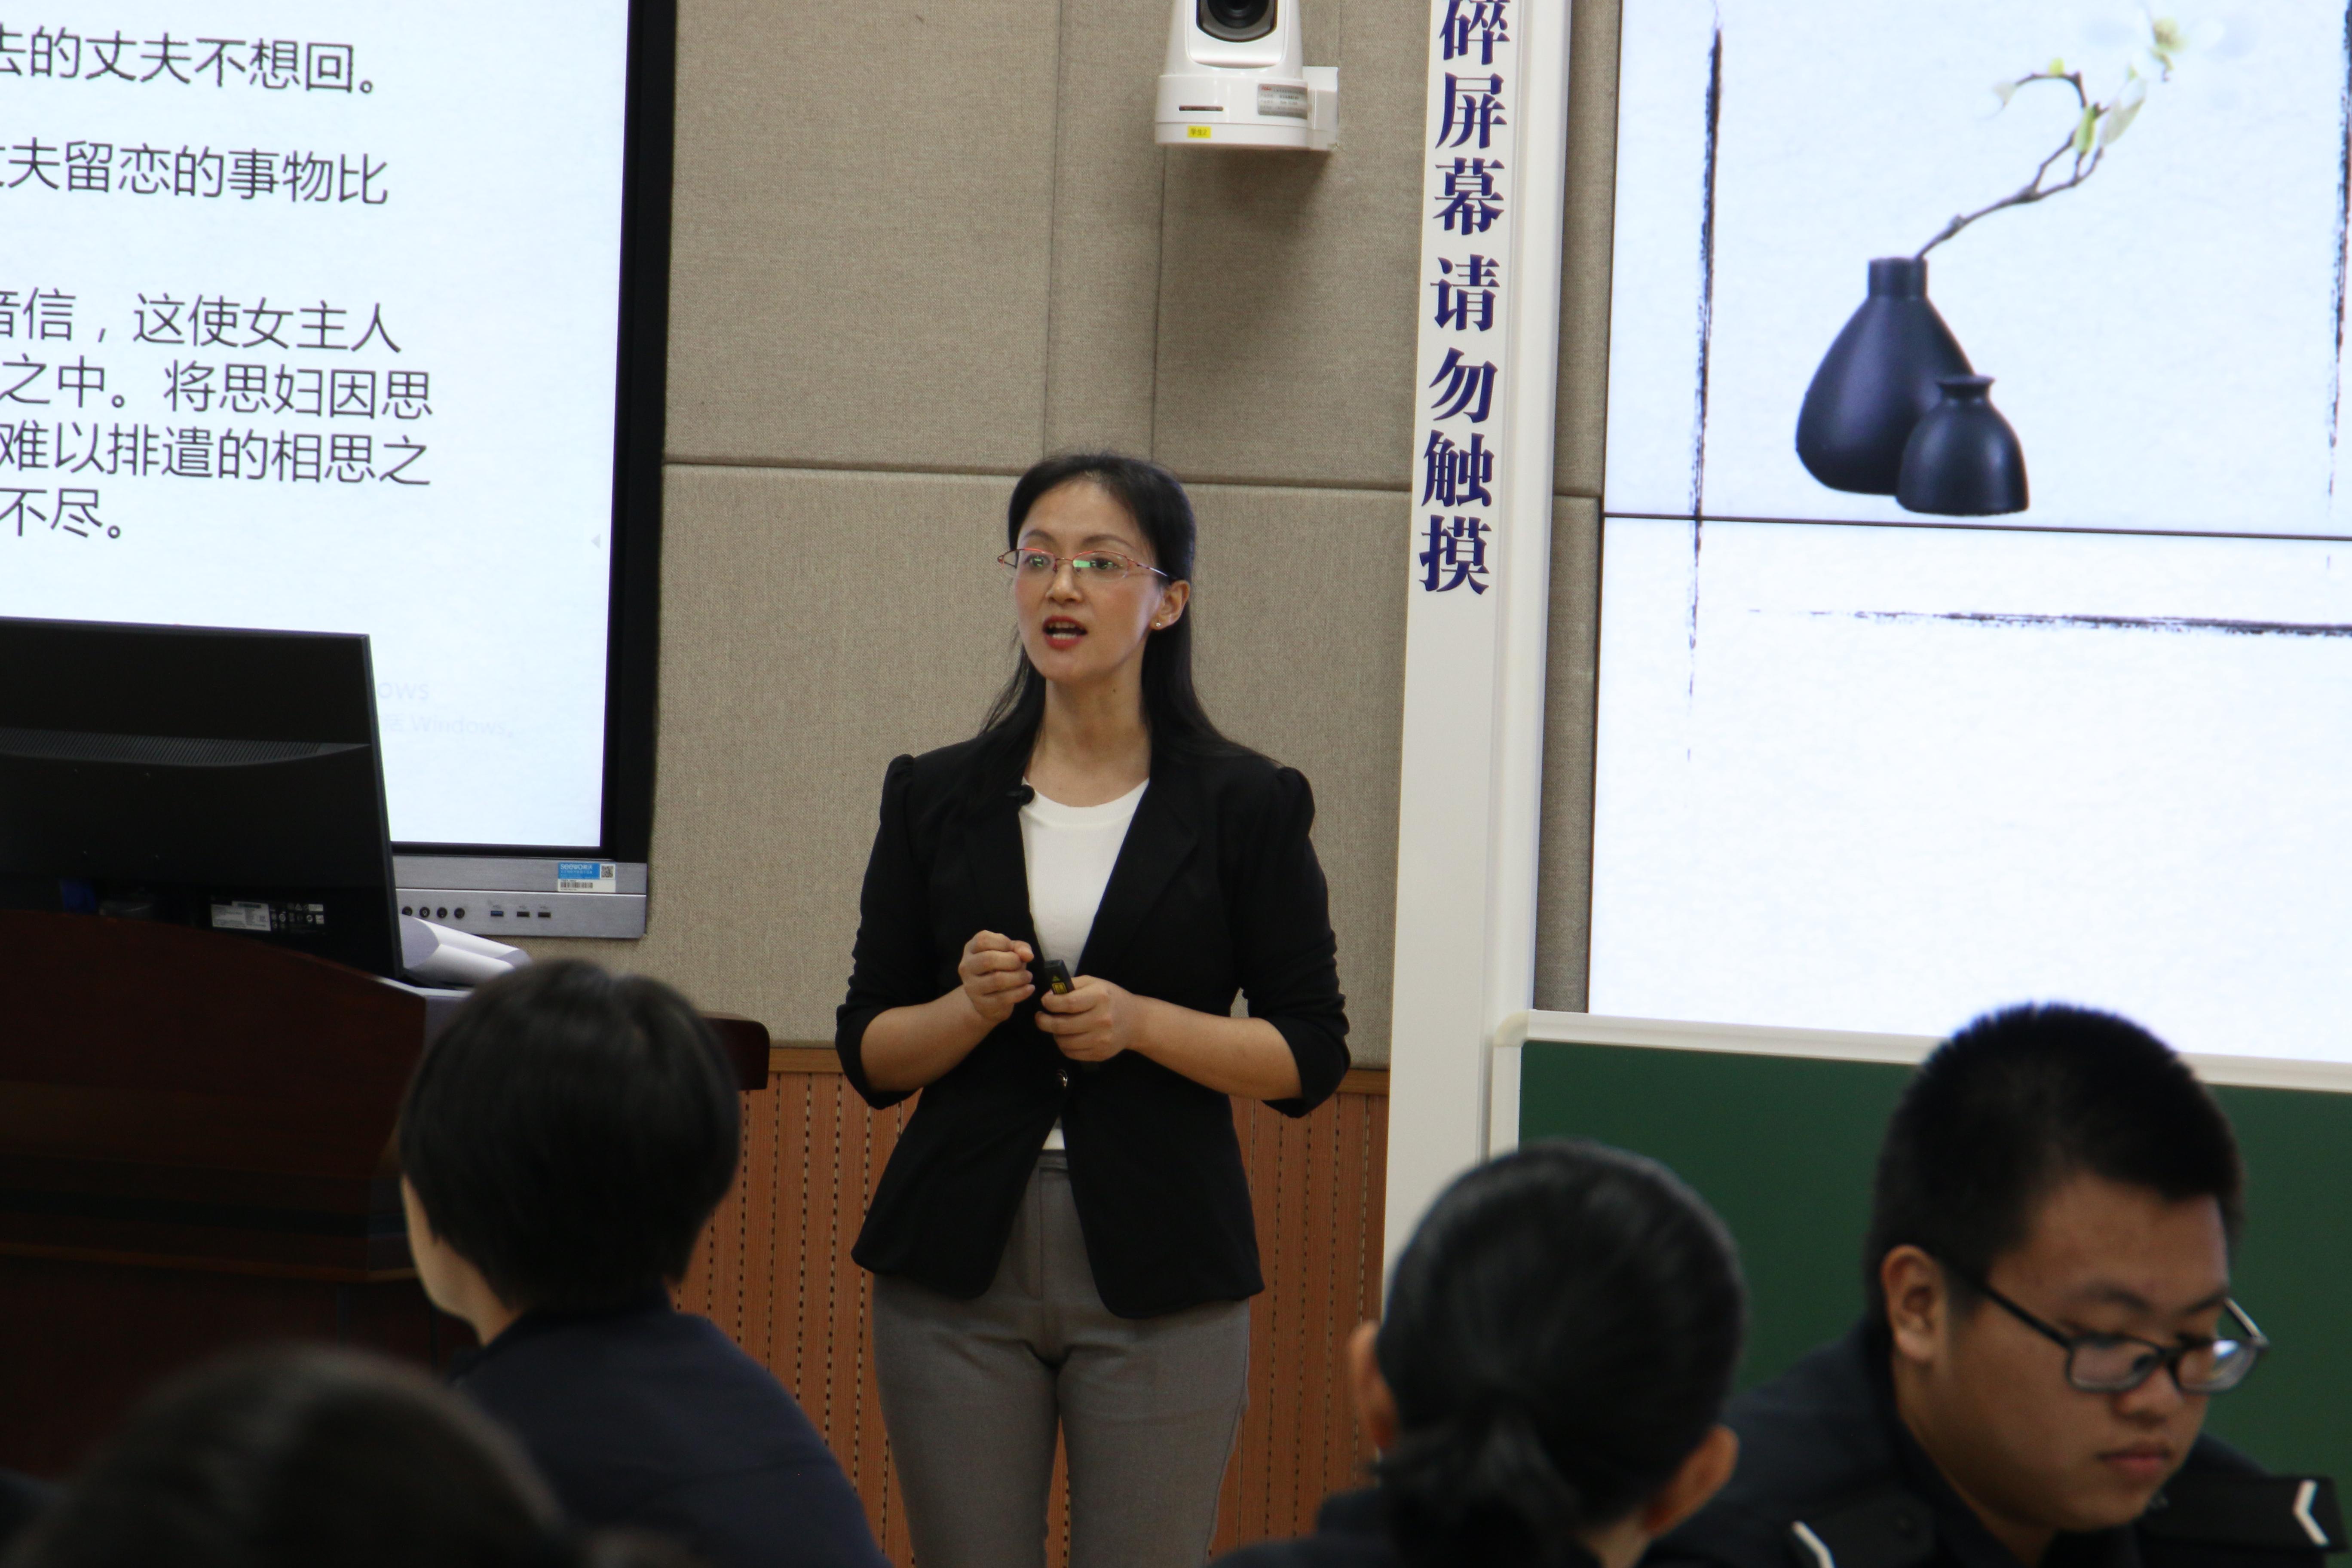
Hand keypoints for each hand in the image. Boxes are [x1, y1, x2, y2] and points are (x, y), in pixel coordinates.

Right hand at [957, 931, 1034, 1026]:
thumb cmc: (1001, 968)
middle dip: (1012, 960)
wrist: (990, 999)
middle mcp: (966, 967)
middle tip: (1020, 964)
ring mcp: (971, 987)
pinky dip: (1021, 992)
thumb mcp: (1010, 953)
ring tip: (1028, 976)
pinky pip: (1003, 998)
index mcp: (971, 949)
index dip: (1003, 942)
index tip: (1012, 949)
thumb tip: (1028, 955)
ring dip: (1019, 977)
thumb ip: (1020, 948)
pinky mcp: (981, 1004)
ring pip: (996, 980)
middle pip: (988, 959)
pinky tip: (1029, 988)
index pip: (982, 940)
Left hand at [1035, 975, 1150, 1063]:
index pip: (1068, 1003)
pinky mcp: (1100, 1054)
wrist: (1135, 1021)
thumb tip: (1049, 995)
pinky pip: (1071, 1053)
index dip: (1050, 1003)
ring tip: (1057, 1027)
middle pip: (1061, 1025)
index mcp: (1100, 997)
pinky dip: (1064, 1045)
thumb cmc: (1110, 998)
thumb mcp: (1094, 983)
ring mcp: (1101, 1039)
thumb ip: (1071, 985)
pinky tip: (1067, 1037)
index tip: (1045, 1001)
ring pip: (1064, 1042)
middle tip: (1041, 1017)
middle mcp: (1102, 1019)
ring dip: (1054, 1034)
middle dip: (1044, 1021)